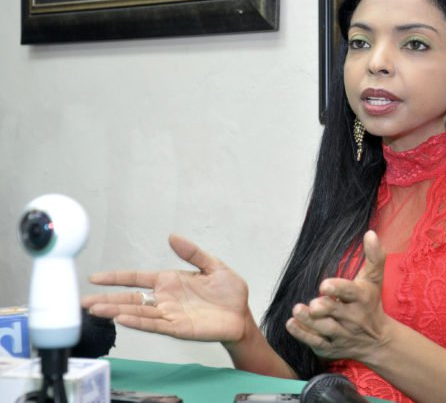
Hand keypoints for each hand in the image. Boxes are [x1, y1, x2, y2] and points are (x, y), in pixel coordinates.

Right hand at [82, 234, 249, 343]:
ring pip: (138, 312)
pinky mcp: (178, 327)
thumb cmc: (229, 293)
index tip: (95, 278)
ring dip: (116, 310)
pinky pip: (154, 324)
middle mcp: (165, 298)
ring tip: (95, 309)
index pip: (137, 278)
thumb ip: (193, 253)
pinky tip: (122, 319)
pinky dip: (138, 322)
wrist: (241, 315)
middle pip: (131, 298)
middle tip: (83, 301)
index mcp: (170, 281)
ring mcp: (169, 314)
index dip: (117, 278)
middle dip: (107, 298)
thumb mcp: (214, 266)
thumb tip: (173, 237)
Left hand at [286, 230, 389, 362]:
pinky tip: (291, 324)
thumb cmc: (371, 302)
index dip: (338, 289)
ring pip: (324, 328)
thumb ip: (374, 256)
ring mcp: (342, 334)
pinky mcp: (331, 347)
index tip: (324, 285)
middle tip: (312, 304)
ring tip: (297, 310)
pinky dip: (303, 335)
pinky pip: (316, 343)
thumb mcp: (374, 279)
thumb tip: (370, 233)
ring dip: (309, 321)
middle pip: (336, 312)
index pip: (351, 293)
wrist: (378, 340)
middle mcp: (353, 318)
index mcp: (362, 298)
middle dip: (323, 308)